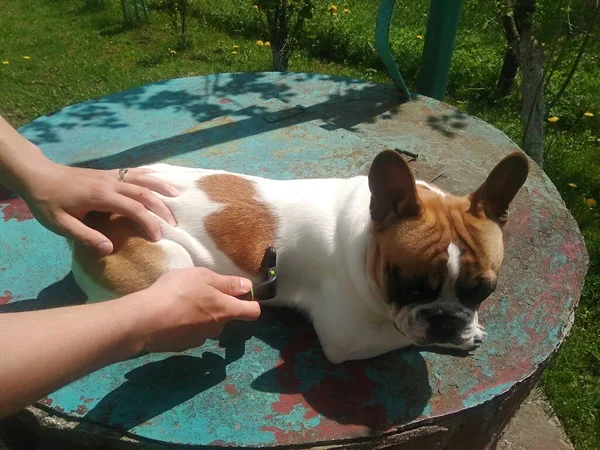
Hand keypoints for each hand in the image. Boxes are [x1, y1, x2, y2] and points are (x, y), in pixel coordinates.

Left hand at [20, 160, 179, 255]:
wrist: (37, 175)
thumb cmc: (48, 202)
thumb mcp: (61, 225)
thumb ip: (86, 237)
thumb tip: (109, 250)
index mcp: (101, 196)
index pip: (134, 208)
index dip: (149, 223)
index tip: (158, 237)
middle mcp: (110, 182)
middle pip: (144, 192)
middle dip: (162, 208)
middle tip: (174, 224)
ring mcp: (110, 175)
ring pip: (142, 178)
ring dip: (161, 187)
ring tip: (177, 196)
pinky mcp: (108, 172)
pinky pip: (134, 171)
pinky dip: (150, 174)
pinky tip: (159, 178)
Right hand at [132, 268, 260, 352]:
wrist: (144, 320)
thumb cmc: (177, 292)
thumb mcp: (203, 277)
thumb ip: (227, 283)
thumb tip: (248, 287)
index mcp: (225, 310)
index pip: (252, 312)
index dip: (251, 303)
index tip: (242, 295)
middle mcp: (216, 328)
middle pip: (226, 317)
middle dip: (218, 306)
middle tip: (199, 292)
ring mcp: (199, 339)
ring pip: (207, 325)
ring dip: (200, 316)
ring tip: (181, 303)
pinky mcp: (182, 346)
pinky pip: (190, 333)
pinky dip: (185, 326)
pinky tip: (170, 316)